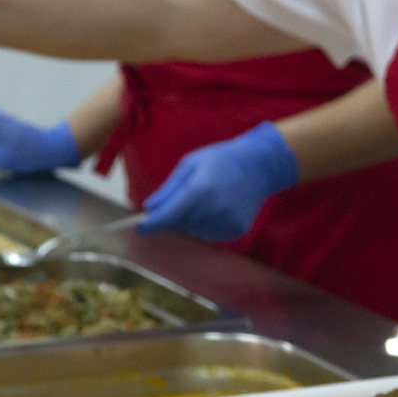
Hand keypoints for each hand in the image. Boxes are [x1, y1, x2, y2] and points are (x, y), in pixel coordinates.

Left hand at [139, 122, 298, 241]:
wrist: (257, 167)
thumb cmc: (220, 161)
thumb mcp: (190, 165)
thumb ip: (169, 189)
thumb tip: (150, 207)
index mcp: (200, 189)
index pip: (170, 215)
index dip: (153, 224)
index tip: (140, 229)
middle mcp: (214, 209)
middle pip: (181, 225)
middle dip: (175, 216)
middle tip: (186, 197)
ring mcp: (227, 222)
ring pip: (195, 232)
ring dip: (192, 221)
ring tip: (206, 200)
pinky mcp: (236, 230)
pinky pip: (210, 235)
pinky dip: (207, 225)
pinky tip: (217, 208)